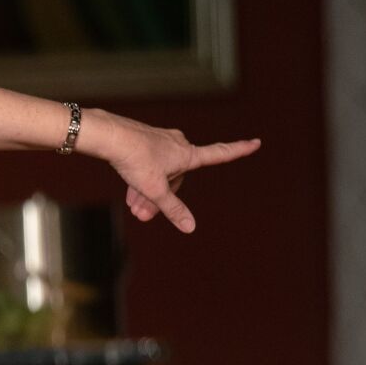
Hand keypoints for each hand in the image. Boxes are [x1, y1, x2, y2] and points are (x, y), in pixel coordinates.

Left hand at [84, 109, 261, 233]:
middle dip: (163, 197)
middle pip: (177, 176)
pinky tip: (129, 194)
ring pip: (160, 172)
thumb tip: (191, 227)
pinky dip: (142, 180)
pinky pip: (149, 164)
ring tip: (134, 209)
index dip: (239, 150)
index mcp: (188, 154)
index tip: (256, 142)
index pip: (220, 153)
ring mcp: (161, 141)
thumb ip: (173, 209)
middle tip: (144, 215)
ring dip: (148, 192)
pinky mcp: (144, 140)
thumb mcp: (155, 190)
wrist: (109, 137)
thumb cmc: (135, 159)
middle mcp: (178, 144)